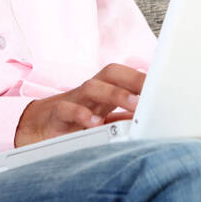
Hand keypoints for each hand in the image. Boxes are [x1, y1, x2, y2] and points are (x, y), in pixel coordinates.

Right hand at [14, 64, 145, 147]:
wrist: (37, 128)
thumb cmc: (74, 120)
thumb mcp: (103, 119)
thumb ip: (125, 118)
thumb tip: (152, 120)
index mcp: (104, 90)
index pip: (124, 75)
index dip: (143, 77)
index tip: (164, 84)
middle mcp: (90, 91)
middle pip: (111, 73)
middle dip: (133, 78)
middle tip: (152, 90)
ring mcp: (73, 100)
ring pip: (92, 87)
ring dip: (115, 94)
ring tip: (134, 104)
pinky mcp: (56, 115)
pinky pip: (67, 109)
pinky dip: (81, 114)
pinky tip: (94, 122)